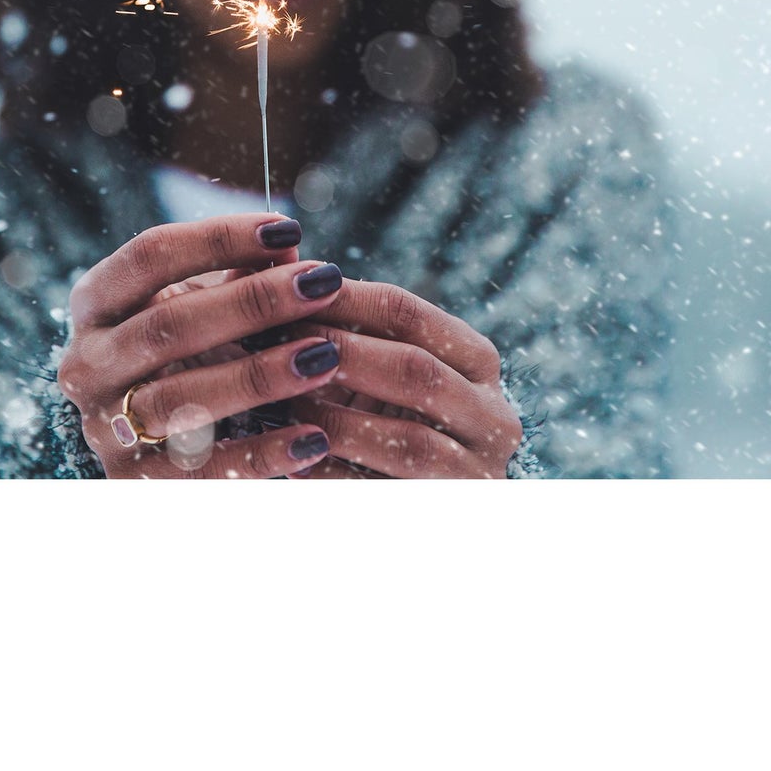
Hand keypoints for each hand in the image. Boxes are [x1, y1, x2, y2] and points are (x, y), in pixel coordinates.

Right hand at [56, 212, 348, 479]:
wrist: (147, 448)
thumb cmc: (186, 354)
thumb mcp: (197, 307)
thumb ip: (238, 276)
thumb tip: (287, 245)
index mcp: (95, 305)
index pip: (149, 256)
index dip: (218, 237)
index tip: (288, 228)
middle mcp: (85, 364)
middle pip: (168, 325)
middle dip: (252, 302)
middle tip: (322, 284)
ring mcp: (103, 428)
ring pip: (179, 398)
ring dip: (259, 375)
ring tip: (325, 355)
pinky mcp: (132, 484)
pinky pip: (200, 471)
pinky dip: (262, 454)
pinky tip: (315, 437)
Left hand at [274, 278, 523, 477]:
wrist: (422, 501)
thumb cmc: (383, 415)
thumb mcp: (378, 367)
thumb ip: (341, 320)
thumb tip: (278, 256)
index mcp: (476, 362)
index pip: (411, 314)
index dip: (347, 299)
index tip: (289, 290)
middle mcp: (491, 415)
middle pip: (417, 371)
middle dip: (343, 355)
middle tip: (279, 343)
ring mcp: (476, 472)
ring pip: (410, 441)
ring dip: (338, 419)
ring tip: (280, 403)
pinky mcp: (447, 514)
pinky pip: (385, 495)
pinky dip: (335, 474)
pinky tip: (291, 457)